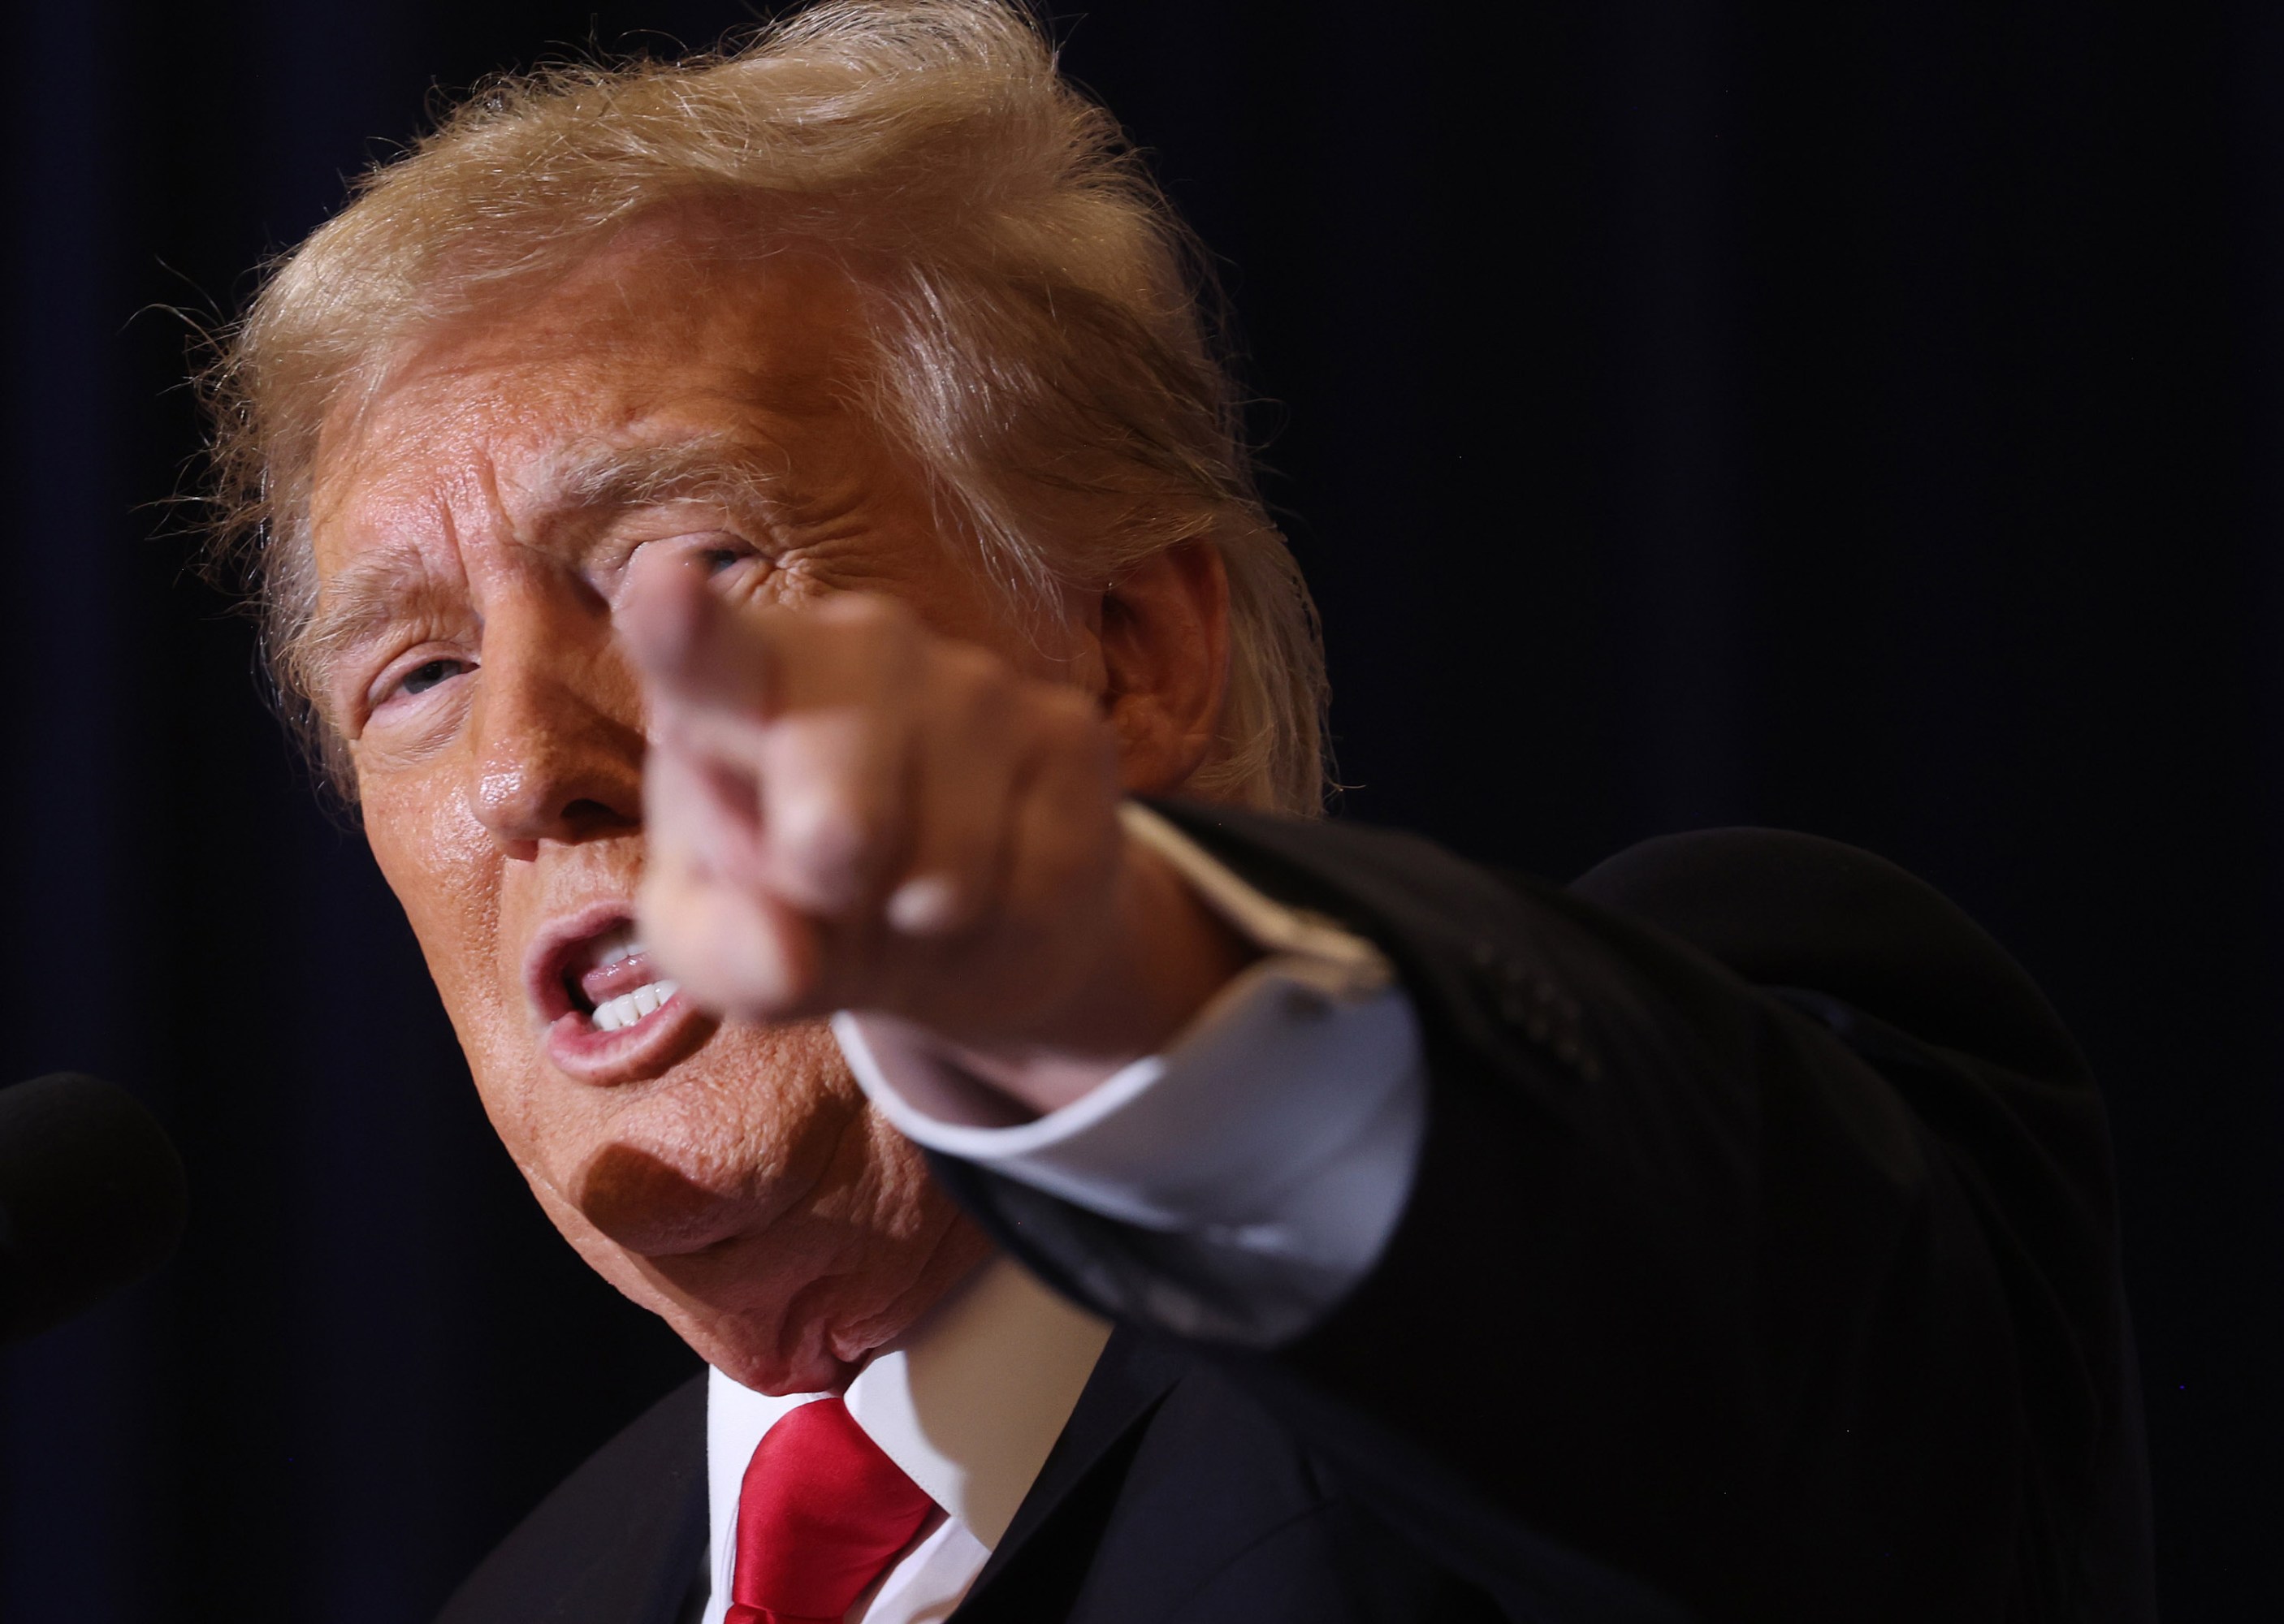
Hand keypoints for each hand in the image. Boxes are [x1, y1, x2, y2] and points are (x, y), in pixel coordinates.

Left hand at [620, 553, 1253, 1108]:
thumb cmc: (800, 914)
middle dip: (834, 847)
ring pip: (951, 854)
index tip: (660, 590)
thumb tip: (789, 955)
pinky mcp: (1072, 732)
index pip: (704, 655)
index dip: (684, 627)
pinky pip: (1043, 875)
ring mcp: (975, 680)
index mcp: (735, 681)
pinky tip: (989, 892)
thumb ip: (725, 950)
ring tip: (906, 900)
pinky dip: (1008, 926)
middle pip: (841, 763)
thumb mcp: (727, 950)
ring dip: (923, 914)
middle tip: (828, 876)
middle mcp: (858, 647)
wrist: (955, 923)